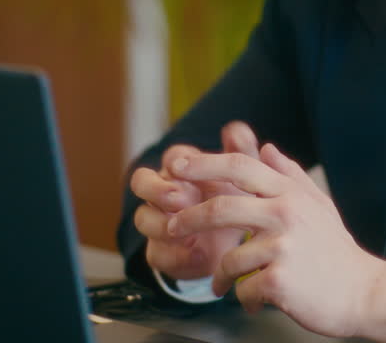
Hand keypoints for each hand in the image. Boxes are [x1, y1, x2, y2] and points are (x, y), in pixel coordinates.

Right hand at [129, 121, 260, 280]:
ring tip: (185, 231)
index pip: (172, 157)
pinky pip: (156, 253)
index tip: (188, 169)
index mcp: (184, 169)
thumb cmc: (235, 199)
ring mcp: (159, 221)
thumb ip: (242, 152)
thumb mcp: (244, 178)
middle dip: (155, 188)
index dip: (178, 161)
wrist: (237, 244)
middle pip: (141, 181)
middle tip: (178, 198)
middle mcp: (164, 192)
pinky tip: (197, 256)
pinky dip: (175, 256)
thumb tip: (235, 128)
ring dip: (161, 224)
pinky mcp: (162, 251)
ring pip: (142, 218)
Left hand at [166, 143, 385, 342]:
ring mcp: (282, 247)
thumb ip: (289, 174)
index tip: (175, 164)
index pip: (240, 166)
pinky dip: (244, 298)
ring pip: (228, 257)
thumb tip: (265, 147)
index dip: (204, 163)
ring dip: (219, 276)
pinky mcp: (280, 279)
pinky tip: (255, 301)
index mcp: (290, 193)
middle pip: (220, 207)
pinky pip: (243, 289)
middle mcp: (285, 214)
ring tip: (223, 285)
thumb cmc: (338, 251)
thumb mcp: (318, 204)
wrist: (365, 293)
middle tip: (171, 227)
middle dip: (187, 217)